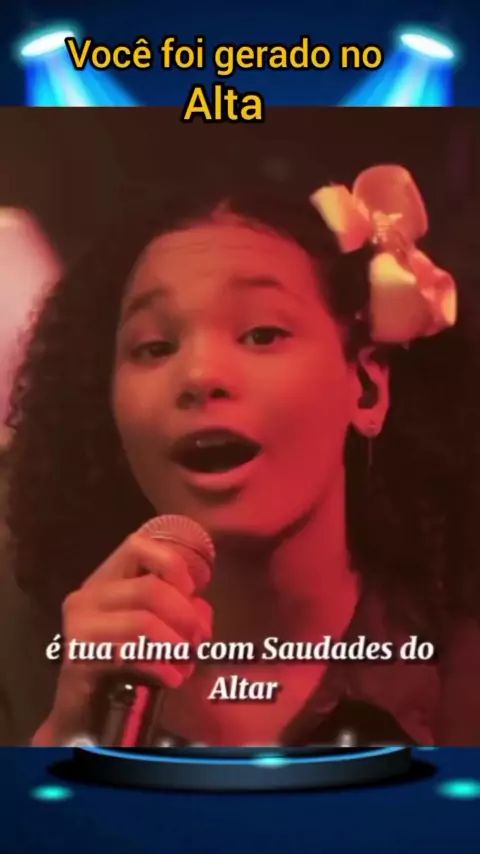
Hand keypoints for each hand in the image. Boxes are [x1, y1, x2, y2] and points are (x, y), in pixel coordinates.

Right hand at [31, 530, 211, 745]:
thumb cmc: (127, 663)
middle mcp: (87, 595)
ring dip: (175, 644)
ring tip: (188, 661)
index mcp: (106, 579)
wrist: (87, 710)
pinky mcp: (79, 657)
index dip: (172, 565)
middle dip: (185, 615)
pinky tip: (173, 678)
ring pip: (142, 621)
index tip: (192, 592)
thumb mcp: (157, 628)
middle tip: (200, 639)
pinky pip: (130, 655)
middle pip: (150, 588)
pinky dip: (161, 666)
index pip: (137, 546)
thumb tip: (201, 612)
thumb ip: (181, 611)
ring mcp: (78, 625)